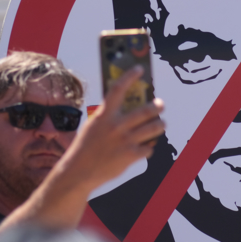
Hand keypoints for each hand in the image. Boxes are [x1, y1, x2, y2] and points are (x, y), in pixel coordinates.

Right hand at [61, 66, 165, 192]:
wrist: (79, 172)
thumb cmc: (85, 147)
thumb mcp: (93, 126)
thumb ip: (108, 116)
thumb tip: (126, 108)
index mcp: (104, 115)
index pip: (118, 89)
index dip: (129, 76)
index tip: (139, 69)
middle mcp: (116, 126)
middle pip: (145, 110)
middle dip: (157, 106)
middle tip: (160, 104)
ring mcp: (125, 141)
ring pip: (153, 128)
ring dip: (160, 124)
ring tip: (161, 123)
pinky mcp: (131, 155)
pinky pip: (149, 148)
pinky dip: (149, 147)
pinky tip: (145, 147)